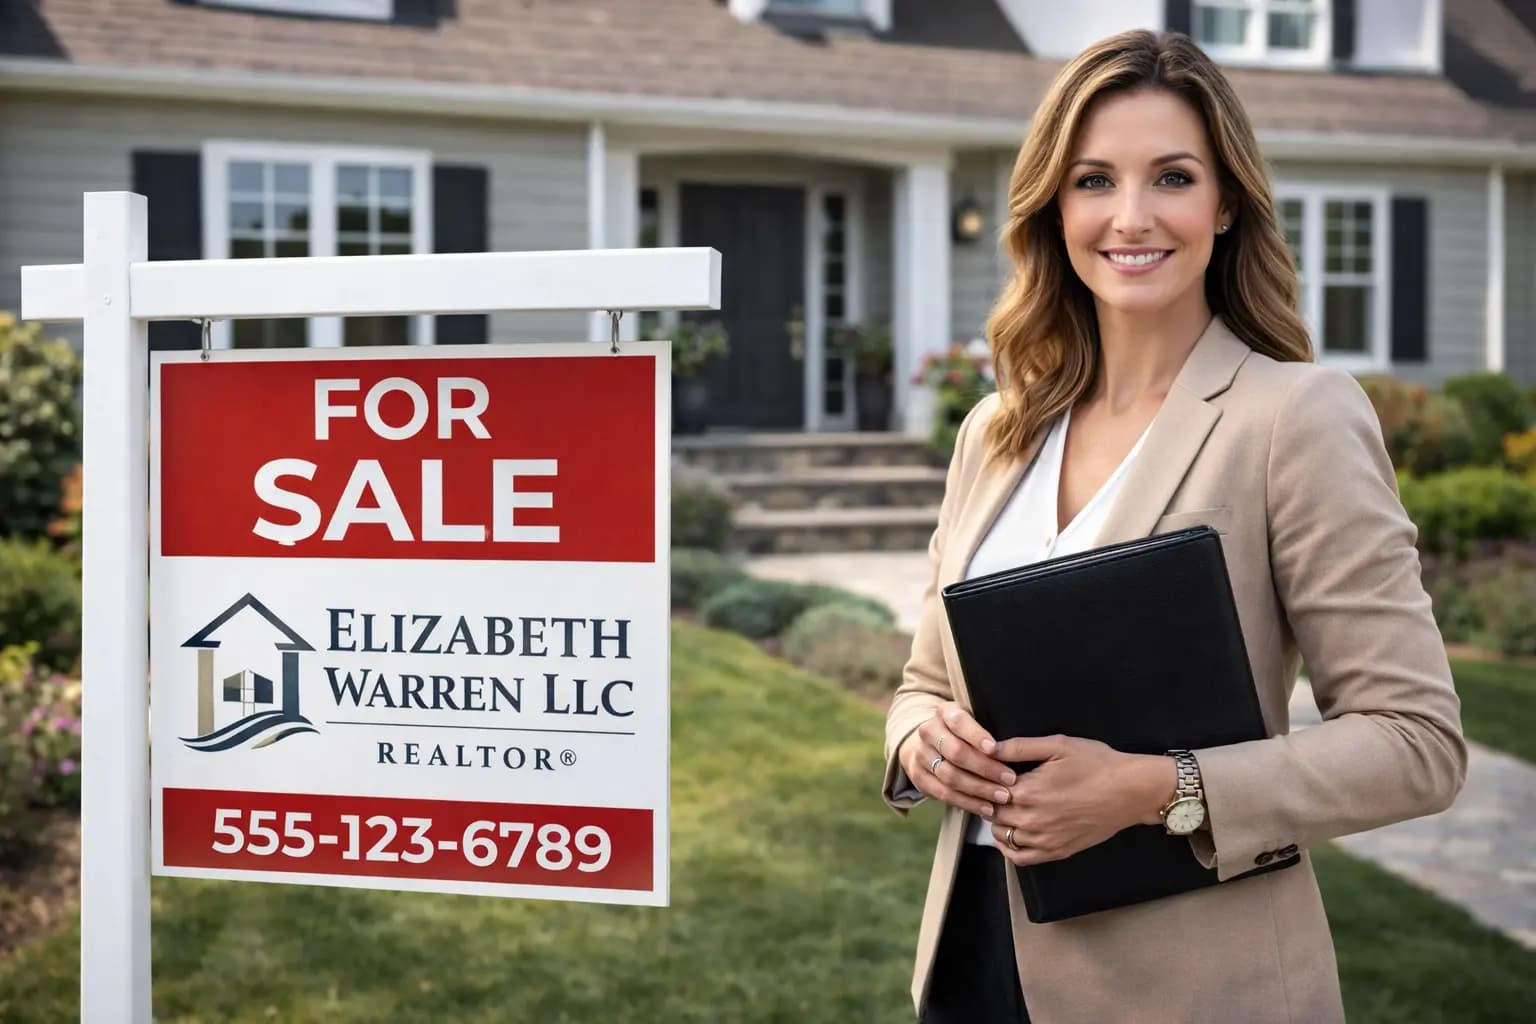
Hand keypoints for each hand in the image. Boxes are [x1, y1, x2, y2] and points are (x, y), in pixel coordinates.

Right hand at [899, 702, 1018, 818]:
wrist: (931, 743)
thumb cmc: (965, 732)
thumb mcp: (975, 720)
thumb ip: (991, 726)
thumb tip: (1022, 742)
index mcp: (944, 712)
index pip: (958, 721)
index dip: (976, 735)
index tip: (995, 749)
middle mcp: (928, 732)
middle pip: (956, 752)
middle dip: (985, 768)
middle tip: (1010, 779)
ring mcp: (921, 755)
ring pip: (950, 775)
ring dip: (979, 788)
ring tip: (1003, 796)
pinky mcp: (919, 777)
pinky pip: (944, 793)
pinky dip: (967, 803)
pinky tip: (987, 807)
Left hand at [988, 735, 1175, 866]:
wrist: (1130, 790)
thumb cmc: (1097, 764)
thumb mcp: (1058, 745)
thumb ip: (1020, 747)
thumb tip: (989, 748)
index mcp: (1027, 791)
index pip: (988, 790)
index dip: (986, 781)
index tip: (989, 774)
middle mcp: (1031, 819)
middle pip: (993, 813)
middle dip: (991, 800)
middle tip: (997, 789)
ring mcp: (1044, 839)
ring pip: (1002, 836)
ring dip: (999, 822)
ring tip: (1006, 807)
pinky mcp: (1057, 851)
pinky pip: (1021, 858)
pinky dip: (1009, 848)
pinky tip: (1011, 834)